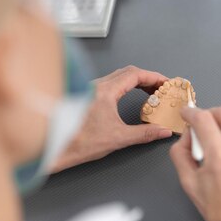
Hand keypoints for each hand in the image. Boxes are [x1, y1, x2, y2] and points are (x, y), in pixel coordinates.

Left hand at [52, 65, 172, 172]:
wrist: (55, 147)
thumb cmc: (78, 142)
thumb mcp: (118, 138)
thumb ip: (144, 133)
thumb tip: (162, 131)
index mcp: (105, 92)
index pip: (134, 74)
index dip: (154, 77)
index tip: (166, 82)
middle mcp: (96, 86)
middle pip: (127, 73)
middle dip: (147, 79)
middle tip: (161, 88)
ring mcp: (90, 89)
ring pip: (118, 77)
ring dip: (136, 82)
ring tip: (149, 93)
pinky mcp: (86, 96)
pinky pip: (110, 84)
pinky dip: (125, 87)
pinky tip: (129, 97)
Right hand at [169, 106, 220, 220]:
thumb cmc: (219, 210)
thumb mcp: (188, 183)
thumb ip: (180, 154)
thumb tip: (184, 137)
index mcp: (220, 157)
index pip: (203, 119)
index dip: (191, 112)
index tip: (186, 113)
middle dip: (208, 114)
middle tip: (199, 126)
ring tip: (213, 138)